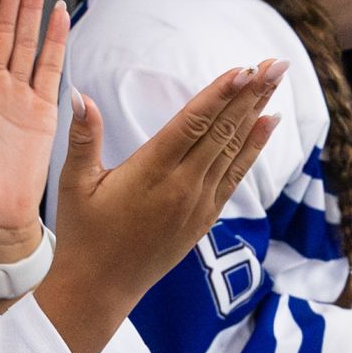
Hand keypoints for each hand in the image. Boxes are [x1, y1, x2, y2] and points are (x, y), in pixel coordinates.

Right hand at [34, 65, 284, 352]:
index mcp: (150, 173)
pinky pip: (235, 175)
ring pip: (233, 148)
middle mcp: (182, 187)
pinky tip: (268, 123)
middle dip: (252, 94)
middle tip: (277, 63)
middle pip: (223, 130)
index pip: (192, 124)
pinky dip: (253, 147)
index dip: (220, 94)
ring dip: (257, 112)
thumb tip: (79, 94)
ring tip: (277, 81)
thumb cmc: (83, 234)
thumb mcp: (74, 185)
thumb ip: (83, 138)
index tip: (245, 69)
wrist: (100, 289)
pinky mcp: (205, 218)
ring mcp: (198, 204)